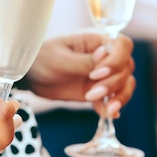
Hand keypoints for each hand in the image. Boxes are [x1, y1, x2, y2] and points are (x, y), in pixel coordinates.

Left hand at [17, 32, 135, 116]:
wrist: (30, 76)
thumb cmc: (42, 58)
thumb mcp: (60, 59)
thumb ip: (83, 60)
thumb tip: (105, 53)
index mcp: (96, 41)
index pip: (122, 46)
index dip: (116, 60)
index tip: (96, 73)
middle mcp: (104, 57)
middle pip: (126, 68)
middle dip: (113, 83)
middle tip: (91, 94)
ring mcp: (102, 75)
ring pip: (125, 84)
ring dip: (119, 97)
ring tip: (105, 108)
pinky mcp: (97, 91)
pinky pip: (113, 99)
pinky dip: (111, 108)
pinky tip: (108, 115)